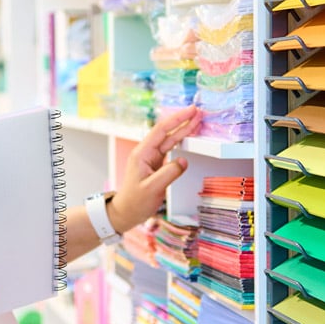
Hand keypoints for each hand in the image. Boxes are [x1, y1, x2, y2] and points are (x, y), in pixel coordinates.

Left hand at [108, 105, 202, 232]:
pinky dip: (180, 141)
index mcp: (142, 153)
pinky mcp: (156, 164)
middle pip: (166, 132)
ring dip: (183, 130)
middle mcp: (146, 152)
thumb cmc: (135, 202)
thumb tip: (184, 161)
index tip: (190, 111)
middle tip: (198, 112)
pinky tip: (188, 136)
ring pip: (169, 139)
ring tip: (197, 120)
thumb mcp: (152, 188)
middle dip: (182, 120)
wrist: (126, 212)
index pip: (161, 130)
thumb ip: (169, 173)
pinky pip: (170, 149)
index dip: (177, 119)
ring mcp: (151, 158)